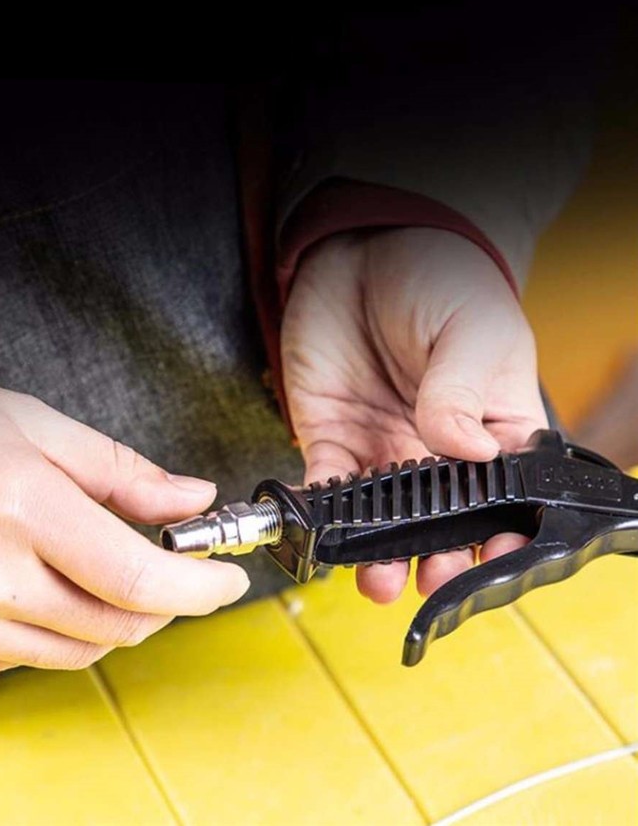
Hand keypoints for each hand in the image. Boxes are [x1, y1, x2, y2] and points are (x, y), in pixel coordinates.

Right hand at [0, 368, 248, 676]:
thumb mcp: (26, 422)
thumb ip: (118, 469)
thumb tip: (191, 498)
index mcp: (19, 506)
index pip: (138, 577)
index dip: (201, 587)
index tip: (230, 578)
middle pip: (115, 625)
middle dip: (164, 603)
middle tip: (175, 569)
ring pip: (73, 651)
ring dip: (113, 618)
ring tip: (106, 570)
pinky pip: (19, 659)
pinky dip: (54, 630)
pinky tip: (41, 586)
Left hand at [281, 227, 546, 602]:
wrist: (362, 251)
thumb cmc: (439, 280)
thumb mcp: (470, 329)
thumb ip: (462, 391)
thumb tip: (463, 449)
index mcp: (494, 429)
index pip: (506, 498)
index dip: (501, 534)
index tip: (490, 555)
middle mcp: (441, 452)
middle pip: (444, 524)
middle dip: (439, 560)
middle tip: (429, 576)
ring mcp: (386, 450)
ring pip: (385, 521)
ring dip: (381, 555)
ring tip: (379, 578)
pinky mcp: (334, 440)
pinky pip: (327, 489)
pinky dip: (323, 515)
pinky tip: (324, 530)